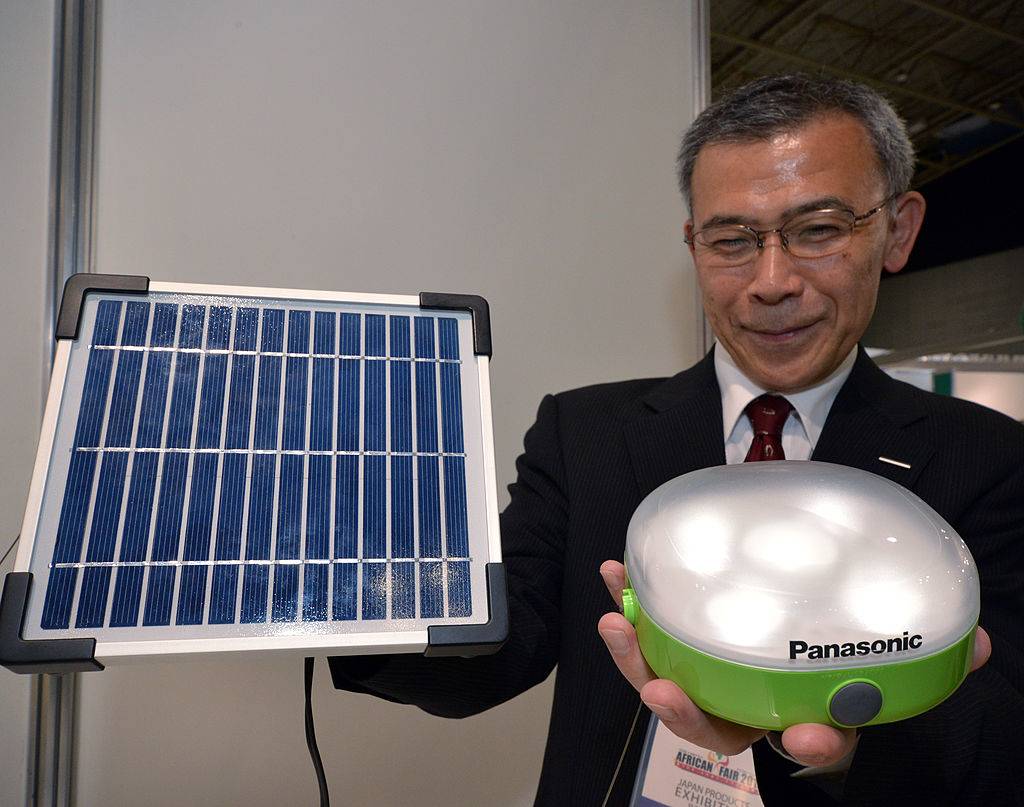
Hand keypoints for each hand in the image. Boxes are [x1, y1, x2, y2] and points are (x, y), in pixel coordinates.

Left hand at [597, 560, 991, 767]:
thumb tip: (977, 644)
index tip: (809, 737)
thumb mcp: (883, 669)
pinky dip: (631, 609)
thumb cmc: (837, 669)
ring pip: (668, 683)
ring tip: (616, 620)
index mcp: (802, 720)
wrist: (800, 654)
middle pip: (714, 727)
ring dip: (636, 655)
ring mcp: (711, 682)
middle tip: (663, 690)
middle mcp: (750, 711)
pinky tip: (614, 576)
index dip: (811, 745)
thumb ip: (925, 660)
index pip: (809, 744)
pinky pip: (651, 634)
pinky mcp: (683, 645)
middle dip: (683, 713)